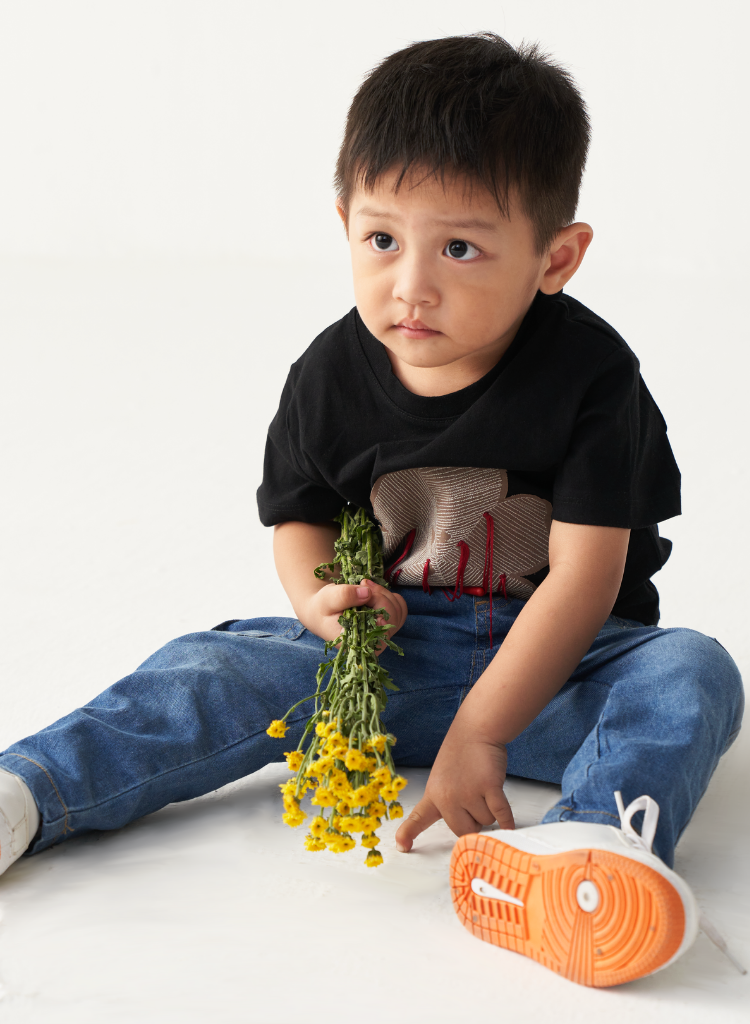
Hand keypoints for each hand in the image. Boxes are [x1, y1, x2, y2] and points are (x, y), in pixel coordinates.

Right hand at [303, 579, 407, 650]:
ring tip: (365, 586)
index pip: (383, 627)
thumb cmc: (323, 608)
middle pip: (393, 616)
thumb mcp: (327, 599)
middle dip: (379, 594)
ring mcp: (382, 634)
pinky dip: (389, 595)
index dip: (380, 604)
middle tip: (362, 582)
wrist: (322, 611)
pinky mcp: (387, 624)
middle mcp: (374, 644)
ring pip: (398, 610)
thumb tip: (367, 593)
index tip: (365, 587)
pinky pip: (400, 607)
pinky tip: (373, 592)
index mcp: (359, 644)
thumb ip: (344, 596)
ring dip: (384, 593)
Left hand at [395, 711, 513, 850]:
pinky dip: (507, 822)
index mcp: (433, 795)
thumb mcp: (443, 778)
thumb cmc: (462, 753)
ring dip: (490, 809)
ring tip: (484, 786)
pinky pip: (501, 815)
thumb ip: (449, 802)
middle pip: (464, 830)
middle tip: (475, 797)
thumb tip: (468, 829)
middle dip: (474, 820)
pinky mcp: (489, 787)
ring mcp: (468, 793)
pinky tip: (510, 826)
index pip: (418, 818)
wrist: (476, 729)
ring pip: (485, 821)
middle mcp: (447, 797)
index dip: (409, 834)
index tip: (401, 846)